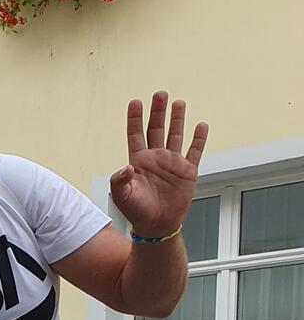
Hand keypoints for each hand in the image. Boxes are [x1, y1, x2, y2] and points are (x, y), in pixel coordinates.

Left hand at [110, 91, 209, 238]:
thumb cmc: (136, 212)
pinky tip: (200, 125)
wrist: (157, 226)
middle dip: (157, 112)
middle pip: (156, 129)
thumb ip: (119, 180)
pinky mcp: (187, 171)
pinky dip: (199, 138)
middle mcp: (155, 158)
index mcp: (138, 161)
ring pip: (175, 135)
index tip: (135, 102)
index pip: (135, 135)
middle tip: (160, 94)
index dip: (135, 119)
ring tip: (178, 102)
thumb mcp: (122, 196)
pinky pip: (195, 151)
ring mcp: (172, 163)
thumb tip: (127, 167)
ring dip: (177, 119)